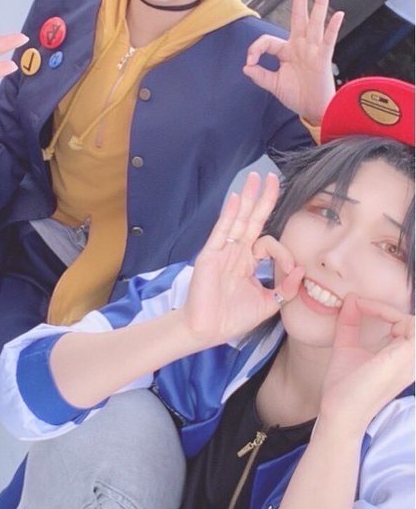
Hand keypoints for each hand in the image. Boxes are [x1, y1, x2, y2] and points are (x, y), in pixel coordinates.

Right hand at [180, 172, 303, 348]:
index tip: (292, 269)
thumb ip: (285, 288)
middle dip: (263, 199)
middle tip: (272, 177)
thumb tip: (301, 269)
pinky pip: (222, 230)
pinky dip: (229, 214)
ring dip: (248, 197)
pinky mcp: (211, 255)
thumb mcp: (268, 304)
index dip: (284, 252)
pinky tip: (237, 198)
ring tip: (256, 177)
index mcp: (248, 262)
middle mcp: (236, 253)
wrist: (206, 330)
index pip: (268, 244)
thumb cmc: (232, 319)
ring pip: (238, 219)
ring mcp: (223, 251)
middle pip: (252, 220)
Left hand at [243, 0, 342, 123]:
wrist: (312, 109)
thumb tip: (246, 67)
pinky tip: (338, 14)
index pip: (267, 40)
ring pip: (315, 23)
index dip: (255, 49)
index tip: (250, 62)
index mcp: (286, 51)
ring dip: (318, 4)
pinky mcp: (323, 59)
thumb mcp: (273, 85)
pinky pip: (328, 41)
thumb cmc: (296, 95)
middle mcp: (300, 46)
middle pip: (299, 17)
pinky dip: (333, 27)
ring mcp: (313, 50)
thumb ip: (260, 75)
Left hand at [319, 295, 413, 435]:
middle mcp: (411, 361)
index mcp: (401, 359)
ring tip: (365, 307)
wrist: (339, 411)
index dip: (380, 309)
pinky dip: (388, 313)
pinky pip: (412, 325)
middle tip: (359, 305)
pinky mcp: (404, 357)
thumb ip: (350, 324)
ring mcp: (411, 360)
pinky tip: (367, 311)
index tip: (355, 304)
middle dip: (384, 308)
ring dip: (387, 310)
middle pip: (411, 323)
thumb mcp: (347, 347)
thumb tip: (351, 298)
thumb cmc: (344, 387)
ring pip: (414, 323)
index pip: (403, 324)